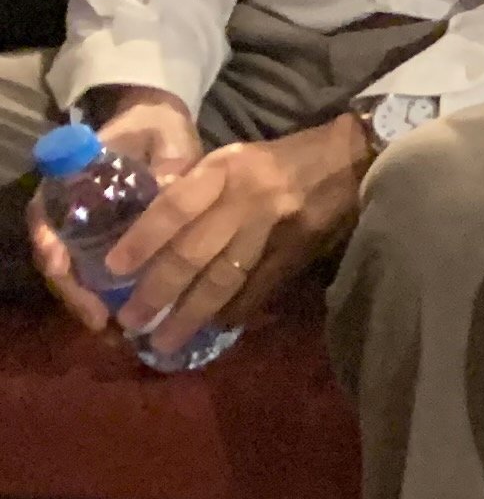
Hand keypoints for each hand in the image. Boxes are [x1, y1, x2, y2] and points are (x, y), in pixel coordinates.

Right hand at [29, 89, 198, 331]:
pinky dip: (105, 301)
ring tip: (115, 333)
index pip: (45, 213)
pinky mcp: (104, 246)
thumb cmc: (159, 131)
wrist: (160, 128)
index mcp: (72, 179)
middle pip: (56, 256)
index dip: (48, 242)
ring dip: (89, 305)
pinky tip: (126, 326)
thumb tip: (173, 189)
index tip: (58, 265)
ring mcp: (83, 230)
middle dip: (74, 292)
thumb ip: (170, 162)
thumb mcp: (166, 138)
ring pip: (73, 274)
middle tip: (100, 320)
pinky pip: (94, 278)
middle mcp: (68, 210)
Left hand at [76, 112, 368, 351]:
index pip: (175, 207)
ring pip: (225, 278)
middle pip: (195, 252)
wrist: (354, 159)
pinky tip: (214, 328)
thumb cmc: (284, 157)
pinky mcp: (299, 252)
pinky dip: (234, 311)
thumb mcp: (234, 159)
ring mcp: (277, 229)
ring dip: (191, 313)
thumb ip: (196, 187)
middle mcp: (249, 199)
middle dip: (159, 291)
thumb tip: (149, 226)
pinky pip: (258, 288)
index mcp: (227, 169)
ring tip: (164, 340)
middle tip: (131, 321)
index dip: (142, 240)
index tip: (113, 269)